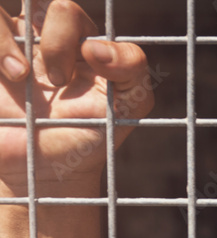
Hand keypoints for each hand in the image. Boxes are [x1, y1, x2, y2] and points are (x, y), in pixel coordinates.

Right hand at [0, 0, 151, 192]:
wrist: (47, 171)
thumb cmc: (90, 135)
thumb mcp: (129, 104)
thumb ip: (133, 67)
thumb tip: (96, 46)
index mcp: (75, 41)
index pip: (66, 11)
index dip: (72, 35)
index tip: (87, 66)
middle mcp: (37, 39)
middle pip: (38, 4)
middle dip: (53, 41)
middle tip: (58, 80)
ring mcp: (7, 51)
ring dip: (6, 39)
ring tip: (20, 77)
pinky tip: (8, 76)